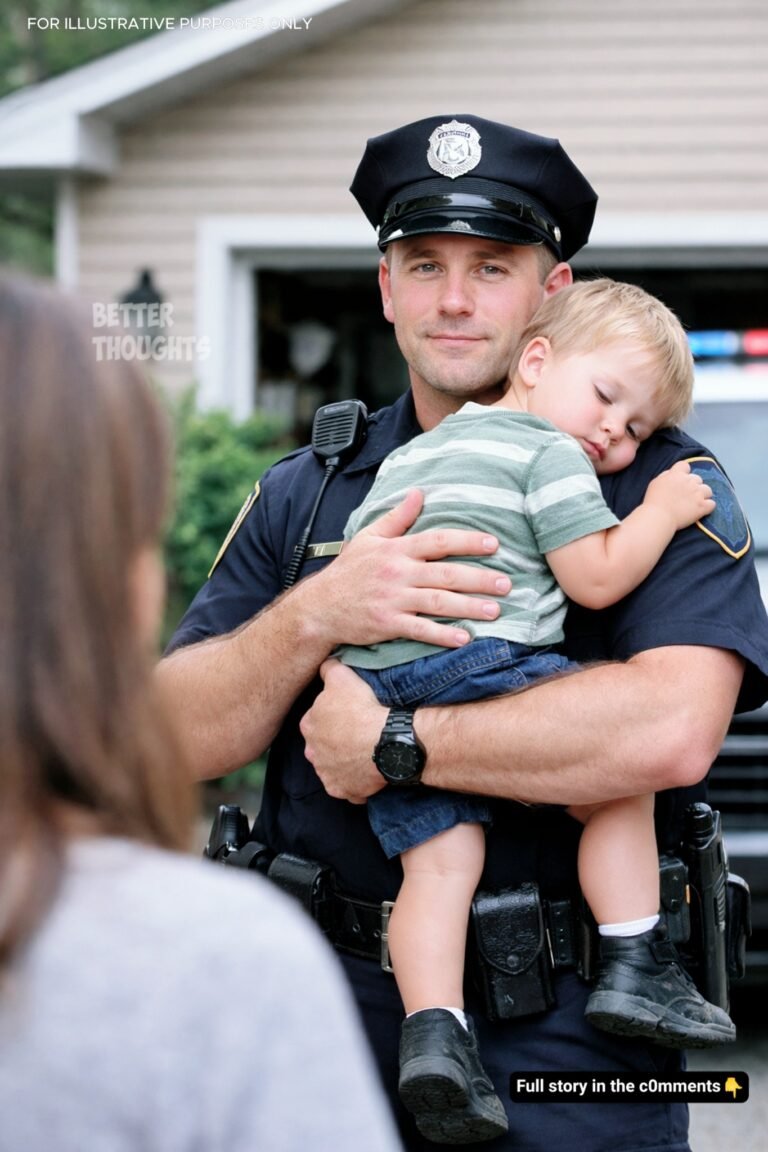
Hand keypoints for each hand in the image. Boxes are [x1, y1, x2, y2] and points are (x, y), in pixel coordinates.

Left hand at [301, 660, 387, 802]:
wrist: (385, 741)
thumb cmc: (362, 707)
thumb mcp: (342, 676)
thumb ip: (328, 668)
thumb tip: (325, 664)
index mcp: (308, 725)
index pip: (316, 719)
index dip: (332, 715)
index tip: (349, 713)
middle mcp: (312, 752)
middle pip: (322, 745)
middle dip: (335, 741)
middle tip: (358, 733)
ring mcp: (327, 774)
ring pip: (333, 767)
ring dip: (345, 762)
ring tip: (366, 752)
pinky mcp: (343, 791)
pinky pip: (348, 788)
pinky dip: (356, 783)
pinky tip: (369, 772)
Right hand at [311, 489, 510, 649]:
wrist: (320, 607)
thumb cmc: (348, 571)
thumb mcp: (368, 537)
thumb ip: (397, 517)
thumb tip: (419, 493)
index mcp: (396, 549)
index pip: (438, 541)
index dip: (467, 541)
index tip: (494, 544)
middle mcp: (397, 573)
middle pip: (445, 573)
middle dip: (479, 578)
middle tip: (507, 584)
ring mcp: (393, 600)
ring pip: (438, 602)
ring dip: (469, 607)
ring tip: (495, 611)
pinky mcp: (388, 624)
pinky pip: (420, 630)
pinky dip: (442, 635)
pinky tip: (464, 638)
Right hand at [643, 460, 714, 530]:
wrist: (658, 517)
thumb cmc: (653, 501)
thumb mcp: (655, 482)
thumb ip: (666, 476)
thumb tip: (672, 474)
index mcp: (677, 474)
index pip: (685, 465)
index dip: (684, 472)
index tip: (680, 480)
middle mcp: (689, 481)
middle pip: (698, 478)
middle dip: (693, 486)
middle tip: (685, 495)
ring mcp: (698, 494)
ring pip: (708, 490)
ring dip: (703, 495)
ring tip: (695, 503)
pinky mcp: (702, 506)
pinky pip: (712, 504)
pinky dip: (708, 507)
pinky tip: (701, 510)